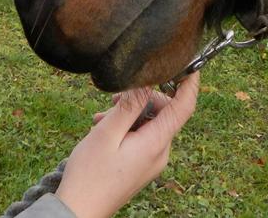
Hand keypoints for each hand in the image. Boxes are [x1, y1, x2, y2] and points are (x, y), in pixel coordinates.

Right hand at [55, 72, 199, 217]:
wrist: (79, 210)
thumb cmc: (90, 174)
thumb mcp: (107, 132)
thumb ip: (130, 105)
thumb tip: (147, 82)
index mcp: (156, 143)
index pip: (184, 107)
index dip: (189, 83)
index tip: (188, 64)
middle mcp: (160, 153)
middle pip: (163, 112)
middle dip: (141, 99)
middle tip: (113, 100)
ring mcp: (152, 161)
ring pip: (149, 123)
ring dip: (129, 114)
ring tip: (101, 119)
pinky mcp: (142, 165)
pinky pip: (142, 137)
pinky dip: (126, 128)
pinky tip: (103, 130)